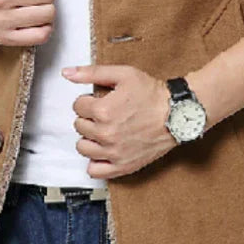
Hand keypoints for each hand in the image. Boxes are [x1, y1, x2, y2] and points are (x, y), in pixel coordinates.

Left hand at [61, 64, 177, 179]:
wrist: (177, 114)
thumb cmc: (152, 94)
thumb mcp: (123, 74)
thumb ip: (92, 73)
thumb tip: (67, 73)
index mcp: (103, 110)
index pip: (77, 106)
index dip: (88, 100)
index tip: (100, 100)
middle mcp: (105, 134)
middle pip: (79, 126)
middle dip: (89, 117)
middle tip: (105, 113)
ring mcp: (113, 152)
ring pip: (82, 147)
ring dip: (89, 138)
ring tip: (103, 130)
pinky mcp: (122, 166)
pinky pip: (95, 170)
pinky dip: (95, 161)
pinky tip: (104, 149)